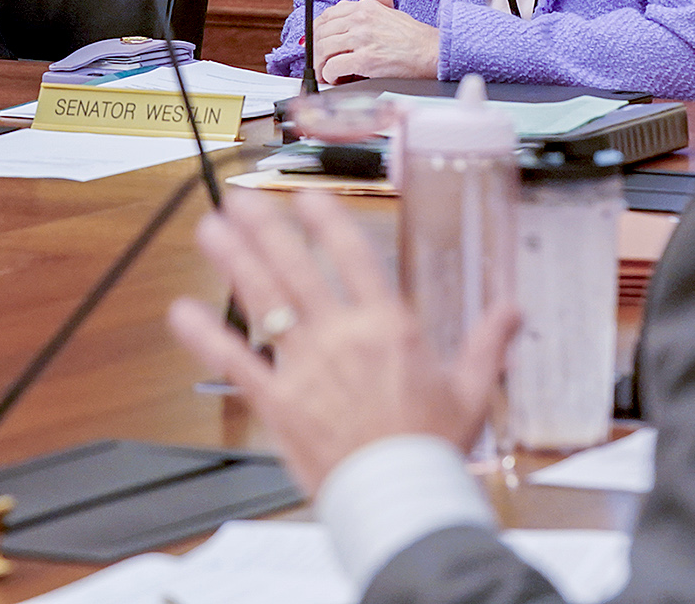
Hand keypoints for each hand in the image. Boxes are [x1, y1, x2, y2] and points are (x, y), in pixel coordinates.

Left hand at [167, 190, 518, 494]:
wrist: (402, 499)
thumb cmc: (434, 448)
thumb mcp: (472, 389)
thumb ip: (488, 343)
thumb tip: (512, 311)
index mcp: (389, 326)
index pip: (353, 256)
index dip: (325, 221)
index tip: (305, 196)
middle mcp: (342, 336)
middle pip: (296, 268)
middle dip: (265, 228)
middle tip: (238, 198)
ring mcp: (306, 367)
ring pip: (263, 302)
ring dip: (233, 262)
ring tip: (210, 230)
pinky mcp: (278, 403)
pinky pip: (237, 363)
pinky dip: (207, 336)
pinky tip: (181, 313)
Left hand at [311, 0, 438, 83]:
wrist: (432, 52)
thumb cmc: (414, 37)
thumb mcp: (390, 12)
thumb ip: (371, 8)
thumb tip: (352, 3)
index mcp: (365, 7)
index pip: (327, 15)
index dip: (316, 32)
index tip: (316, 42)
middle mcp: (360, 19)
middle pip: (320, 33)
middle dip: (316, 51)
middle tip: (319, 63)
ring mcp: (362, 39)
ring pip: (322, 49)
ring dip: (320, 65)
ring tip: (327, 73)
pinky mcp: (365, 60)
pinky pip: (333, 67)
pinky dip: (329, 75)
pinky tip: (337, 79)